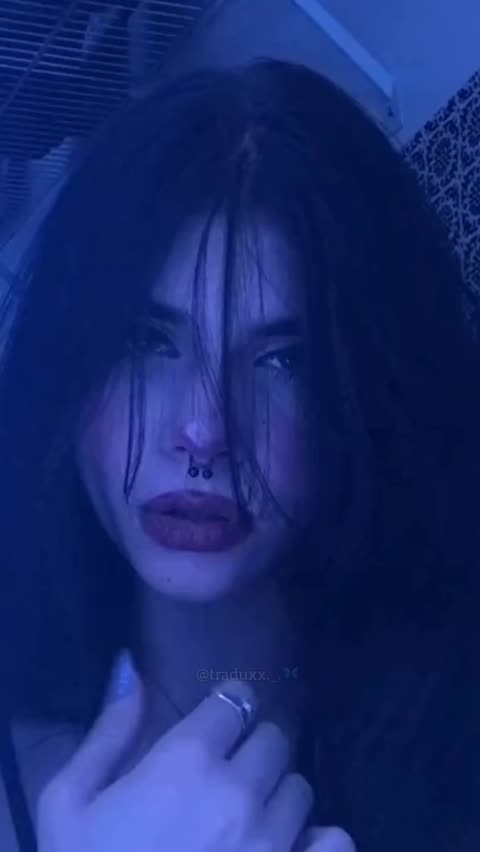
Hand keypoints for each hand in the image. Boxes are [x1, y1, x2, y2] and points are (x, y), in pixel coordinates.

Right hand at [37, 662, 353, 851]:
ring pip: (300, 787)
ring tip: (247, 824)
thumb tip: (131, 668)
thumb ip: (107, 731)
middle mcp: (238, 793)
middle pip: (274, 738)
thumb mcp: (69, 803)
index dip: (225, 710)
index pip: (234, 699)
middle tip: (227, 780)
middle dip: (252, 751)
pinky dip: (316, 844)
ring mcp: (273, 842)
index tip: (217, 726)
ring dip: (277, 798)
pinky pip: (335, 841)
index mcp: (184, 762)